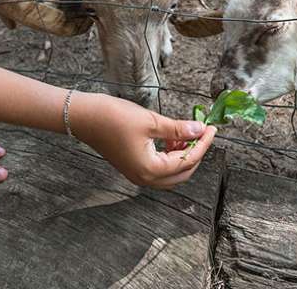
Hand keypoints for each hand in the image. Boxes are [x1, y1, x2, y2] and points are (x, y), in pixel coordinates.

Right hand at [71, 93, 216, 188]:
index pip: (187, 160)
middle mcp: (145, 178)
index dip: (202, 144)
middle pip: (182, 172)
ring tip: (187, 133)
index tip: (211, 129)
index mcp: (150, 169)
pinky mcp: (133, 167)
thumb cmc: (113, 118)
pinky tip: (172, 138)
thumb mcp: (151, 121)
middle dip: (196, 153)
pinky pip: (159, 168)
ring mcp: (137, 174)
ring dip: (183, 155)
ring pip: (171, 172)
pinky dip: (170, 156)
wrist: (84, 117)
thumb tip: (199, 130)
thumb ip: (177, 129)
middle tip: (203, 133)